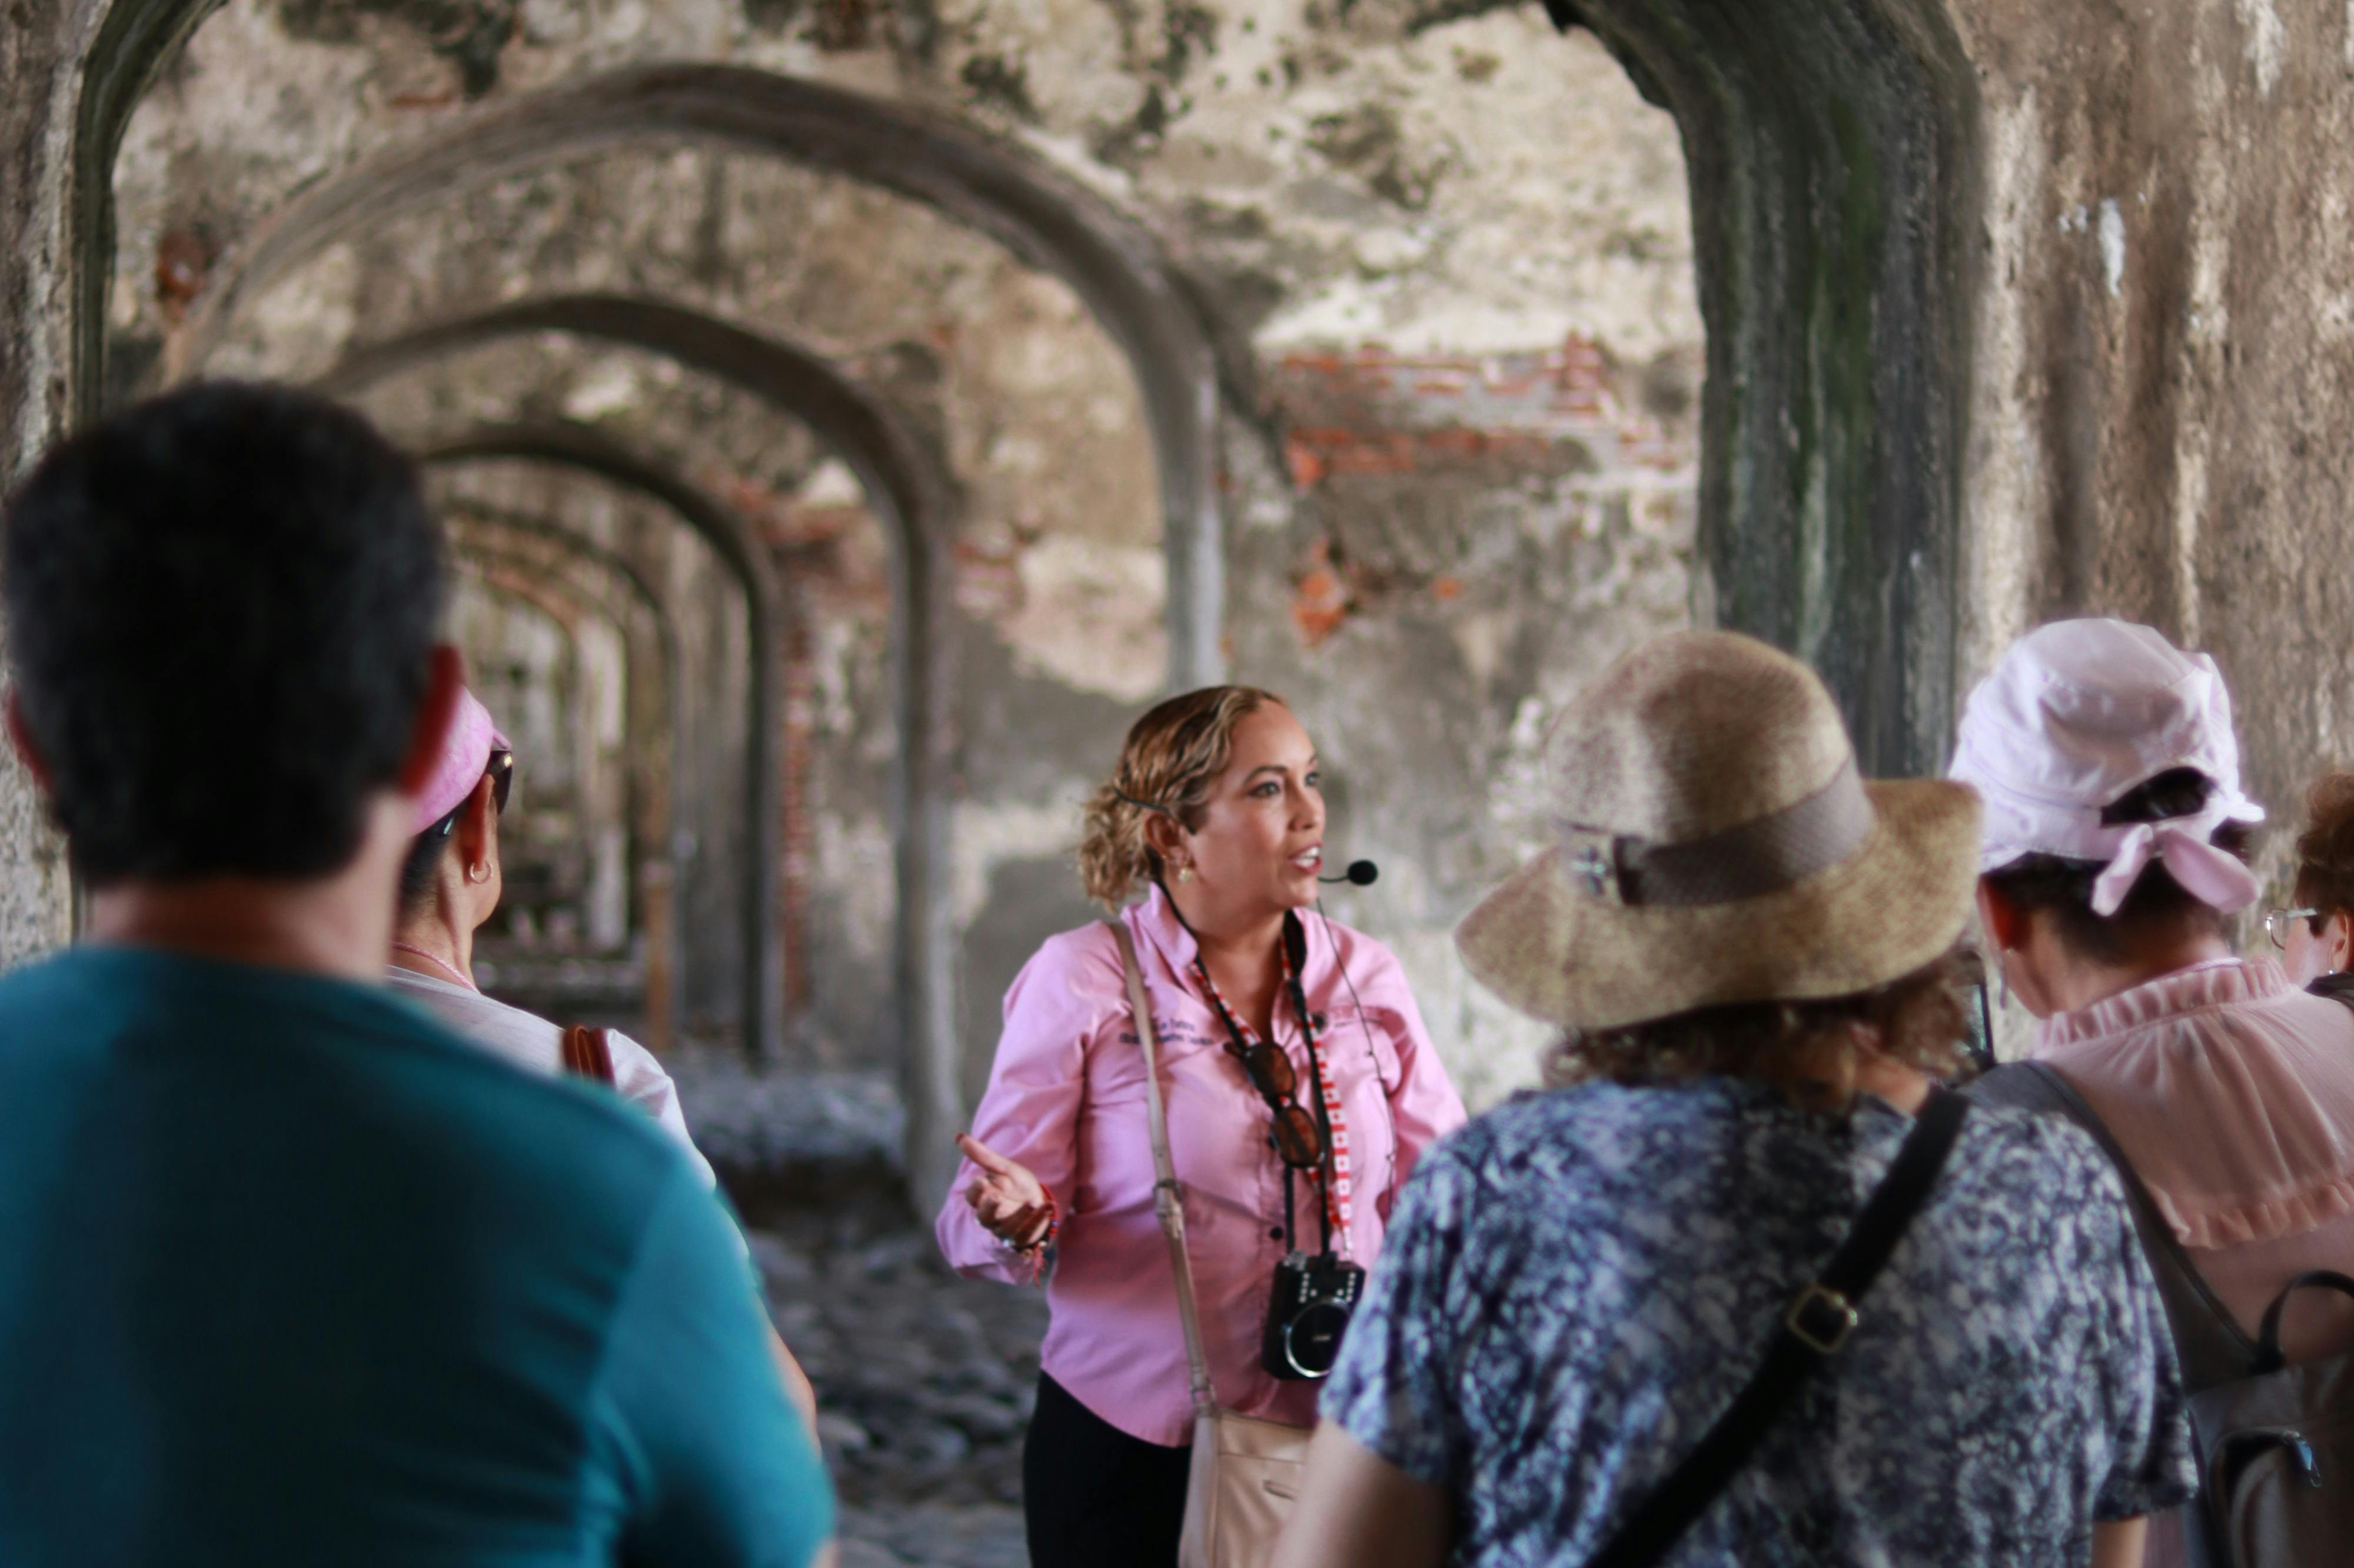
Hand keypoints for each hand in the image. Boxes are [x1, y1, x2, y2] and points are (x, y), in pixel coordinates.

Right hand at [957, 1133, 1052, 1248]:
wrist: (1036, 1199)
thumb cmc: (1014, 1183)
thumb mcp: (1002, 1168)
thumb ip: (983, 1156)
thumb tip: (959, 1136)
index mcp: (983, 1198)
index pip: (973, 1197)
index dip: (976, 1191)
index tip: (982, 1180)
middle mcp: (990, 1216)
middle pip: (983, 1217)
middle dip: (989, 1208)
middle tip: (997, 1197)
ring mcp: (1005, 1229)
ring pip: (1006, 1228)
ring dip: (1019, 1215)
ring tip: (1032, 1201)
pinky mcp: (1021, 1237)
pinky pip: (1026, 1233)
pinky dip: (1037, 1220)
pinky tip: (1046, 1206)